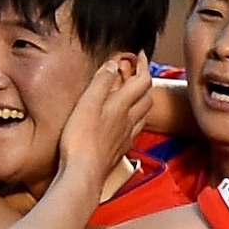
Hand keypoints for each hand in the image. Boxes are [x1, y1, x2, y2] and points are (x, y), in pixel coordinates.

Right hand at [56, 56, 152, 183]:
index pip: (142, 80)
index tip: (140, 54)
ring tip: (134, 95)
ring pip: (143, 115)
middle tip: (135, 73)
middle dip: (144, 82)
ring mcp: (126, 136)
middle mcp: (129, 120)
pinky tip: (126, 123)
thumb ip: (101, 82)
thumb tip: (114, 64)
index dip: (143, 65)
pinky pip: (134, 130)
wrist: (83, 173)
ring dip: (142, 101)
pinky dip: (134, 120)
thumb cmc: (81, 140)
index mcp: (121, 105)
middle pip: (146, 97)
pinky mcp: (119, 150)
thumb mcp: (87, 103)